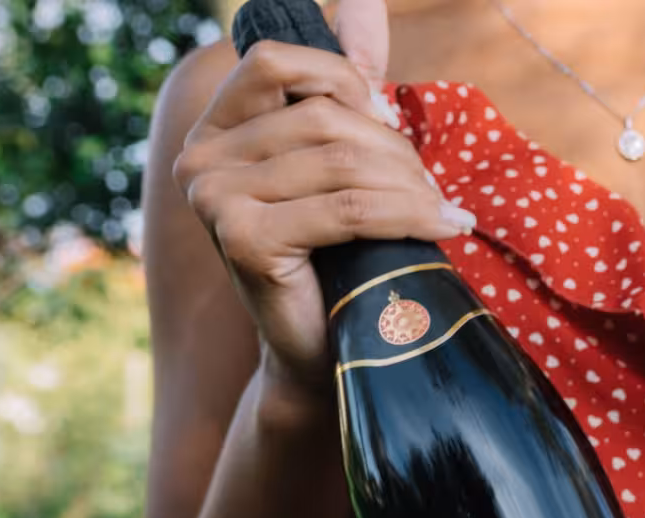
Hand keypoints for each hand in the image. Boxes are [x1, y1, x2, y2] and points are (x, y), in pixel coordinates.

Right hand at [171, 0, 471, 391]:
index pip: (279, 63)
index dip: (347, 84)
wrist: (326, 354)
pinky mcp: (242, 240)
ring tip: (440, 213)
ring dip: (408, 185)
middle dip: (394, 150)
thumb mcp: (342, 161)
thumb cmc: (338, 259)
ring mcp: (213, 199)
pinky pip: (348, 208)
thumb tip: (366, 0)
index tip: (390, 130)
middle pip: (322, 117)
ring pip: (341, 160)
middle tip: (433, 190)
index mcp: (216, 130)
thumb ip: (346, 83)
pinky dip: (408, 214)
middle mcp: (199, 159)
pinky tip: (445, 227)